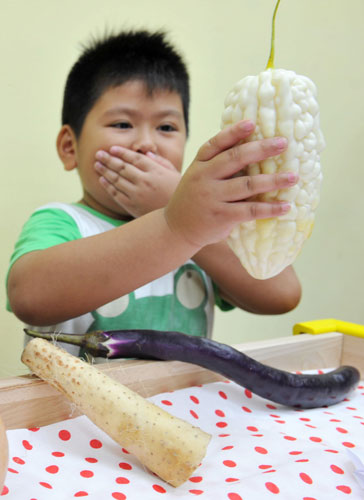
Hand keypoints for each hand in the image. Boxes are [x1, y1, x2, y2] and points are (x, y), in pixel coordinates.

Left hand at [94, 147, 181, 217]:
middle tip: (98, 154)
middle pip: (122, 167)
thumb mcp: (174, 173)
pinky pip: (116, 194)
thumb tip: (145, 153)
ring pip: (116, 179)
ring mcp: (137, 194)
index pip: (134, 157)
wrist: (180, 218)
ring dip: (105, 171)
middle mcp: (145, 180)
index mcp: (155, 170)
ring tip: (97, 165)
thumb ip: (160, 161)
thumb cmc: (179, 193)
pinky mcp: (133, 206)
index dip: (121, 152)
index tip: (112, 149)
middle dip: (108, 159)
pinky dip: (108, 186)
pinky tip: (102, 179)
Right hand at [164, 120, 297, 247]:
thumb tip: (253, 147)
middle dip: (261, 149)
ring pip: (247, 185)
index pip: (216, 143)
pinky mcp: (221, 216)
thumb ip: (218, 163)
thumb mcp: (199, 175)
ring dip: (273, 181)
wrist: (177, 228)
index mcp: (200, 164)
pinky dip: (269, 209)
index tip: (252, 122)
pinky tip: (285, 206)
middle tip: (283, 143)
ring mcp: (213, 197)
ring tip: (293, 177)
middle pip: (235, 159)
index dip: (234, 132)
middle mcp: (205, 177)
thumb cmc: (195, 197)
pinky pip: (249, 211)